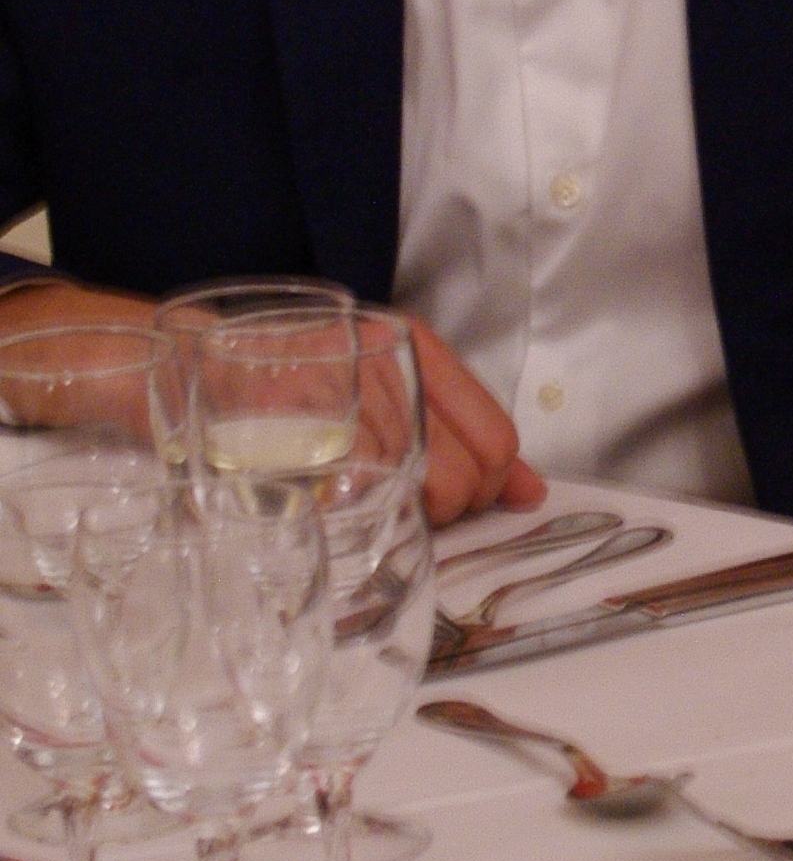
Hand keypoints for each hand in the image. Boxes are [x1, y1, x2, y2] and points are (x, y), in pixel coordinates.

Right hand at [0, 277, 543, 523]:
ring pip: (415, 491)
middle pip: (466, 475)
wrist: (195, 361)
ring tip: (358, 496)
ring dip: (396, 516)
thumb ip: (460, 433)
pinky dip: (347, 515)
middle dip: (448, 510)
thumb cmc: (296, 380)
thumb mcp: (384, 387)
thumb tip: (529, 490)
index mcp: (413, 344)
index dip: (492, 485)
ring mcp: (341, 397)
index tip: (472, 502)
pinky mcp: (297, 430)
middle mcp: (386, 362)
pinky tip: (327, 500)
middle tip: (403, 504)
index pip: (498, 435)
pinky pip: (354, 498)